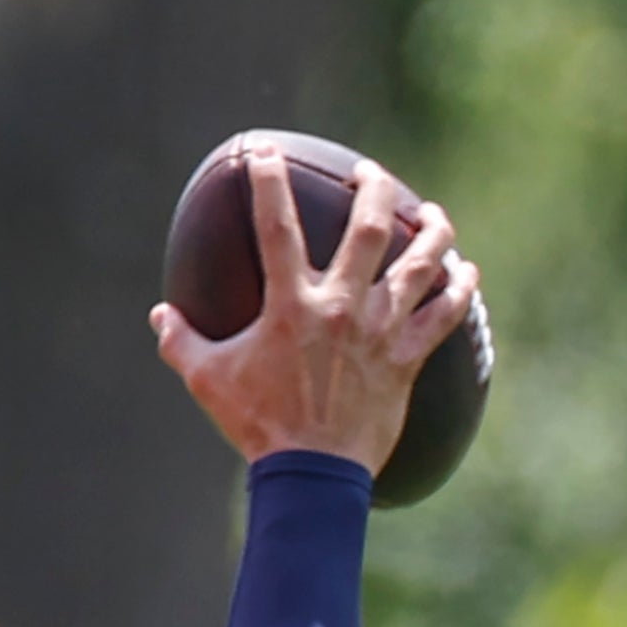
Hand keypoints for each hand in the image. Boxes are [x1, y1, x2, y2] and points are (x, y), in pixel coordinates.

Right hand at [150, 150, 478, 470]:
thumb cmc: (257, 424)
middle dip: (373, 188)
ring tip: (434, 214)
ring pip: (421, 264)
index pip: (277, 228)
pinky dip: (459, 290)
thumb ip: (181, 341)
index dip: (270, 184)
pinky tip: (466, 271)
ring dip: (432, 231)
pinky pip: (445, 316)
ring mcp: (380, 330)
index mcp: (290, 305)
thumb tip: (159, 314)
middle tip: (369, 173)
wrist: (311, 473)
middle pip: (369, 228)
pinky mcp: (407, 358)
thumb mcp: (207, 380)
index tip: (267, 153)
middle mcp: (341, 306)